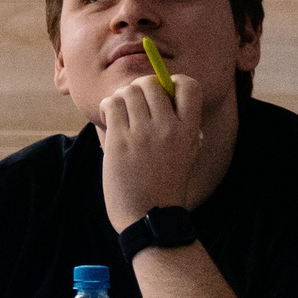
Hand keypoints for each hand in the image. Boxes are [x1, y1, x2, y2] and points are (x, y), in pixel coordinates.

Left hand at [101, 72, 203, 230]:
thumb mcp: (186, 153)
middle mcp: (169, 128)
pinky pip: (110, 104)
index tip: (162, 93)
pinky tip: (109, 121)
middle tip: (135, 106)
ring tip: (121, 116)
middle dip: (139, 88)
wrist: (148, 216)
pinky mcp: (119, 140)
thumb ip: (181, 125)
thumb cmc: (164, 184)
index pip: (189, 85)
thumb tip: (166, 95)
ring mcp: (143, 133)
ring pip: (127, 91)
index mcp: (190, 130)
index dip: (173, 81)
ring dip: (121, 99)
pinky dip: (107, 108)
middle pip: (150, 82)